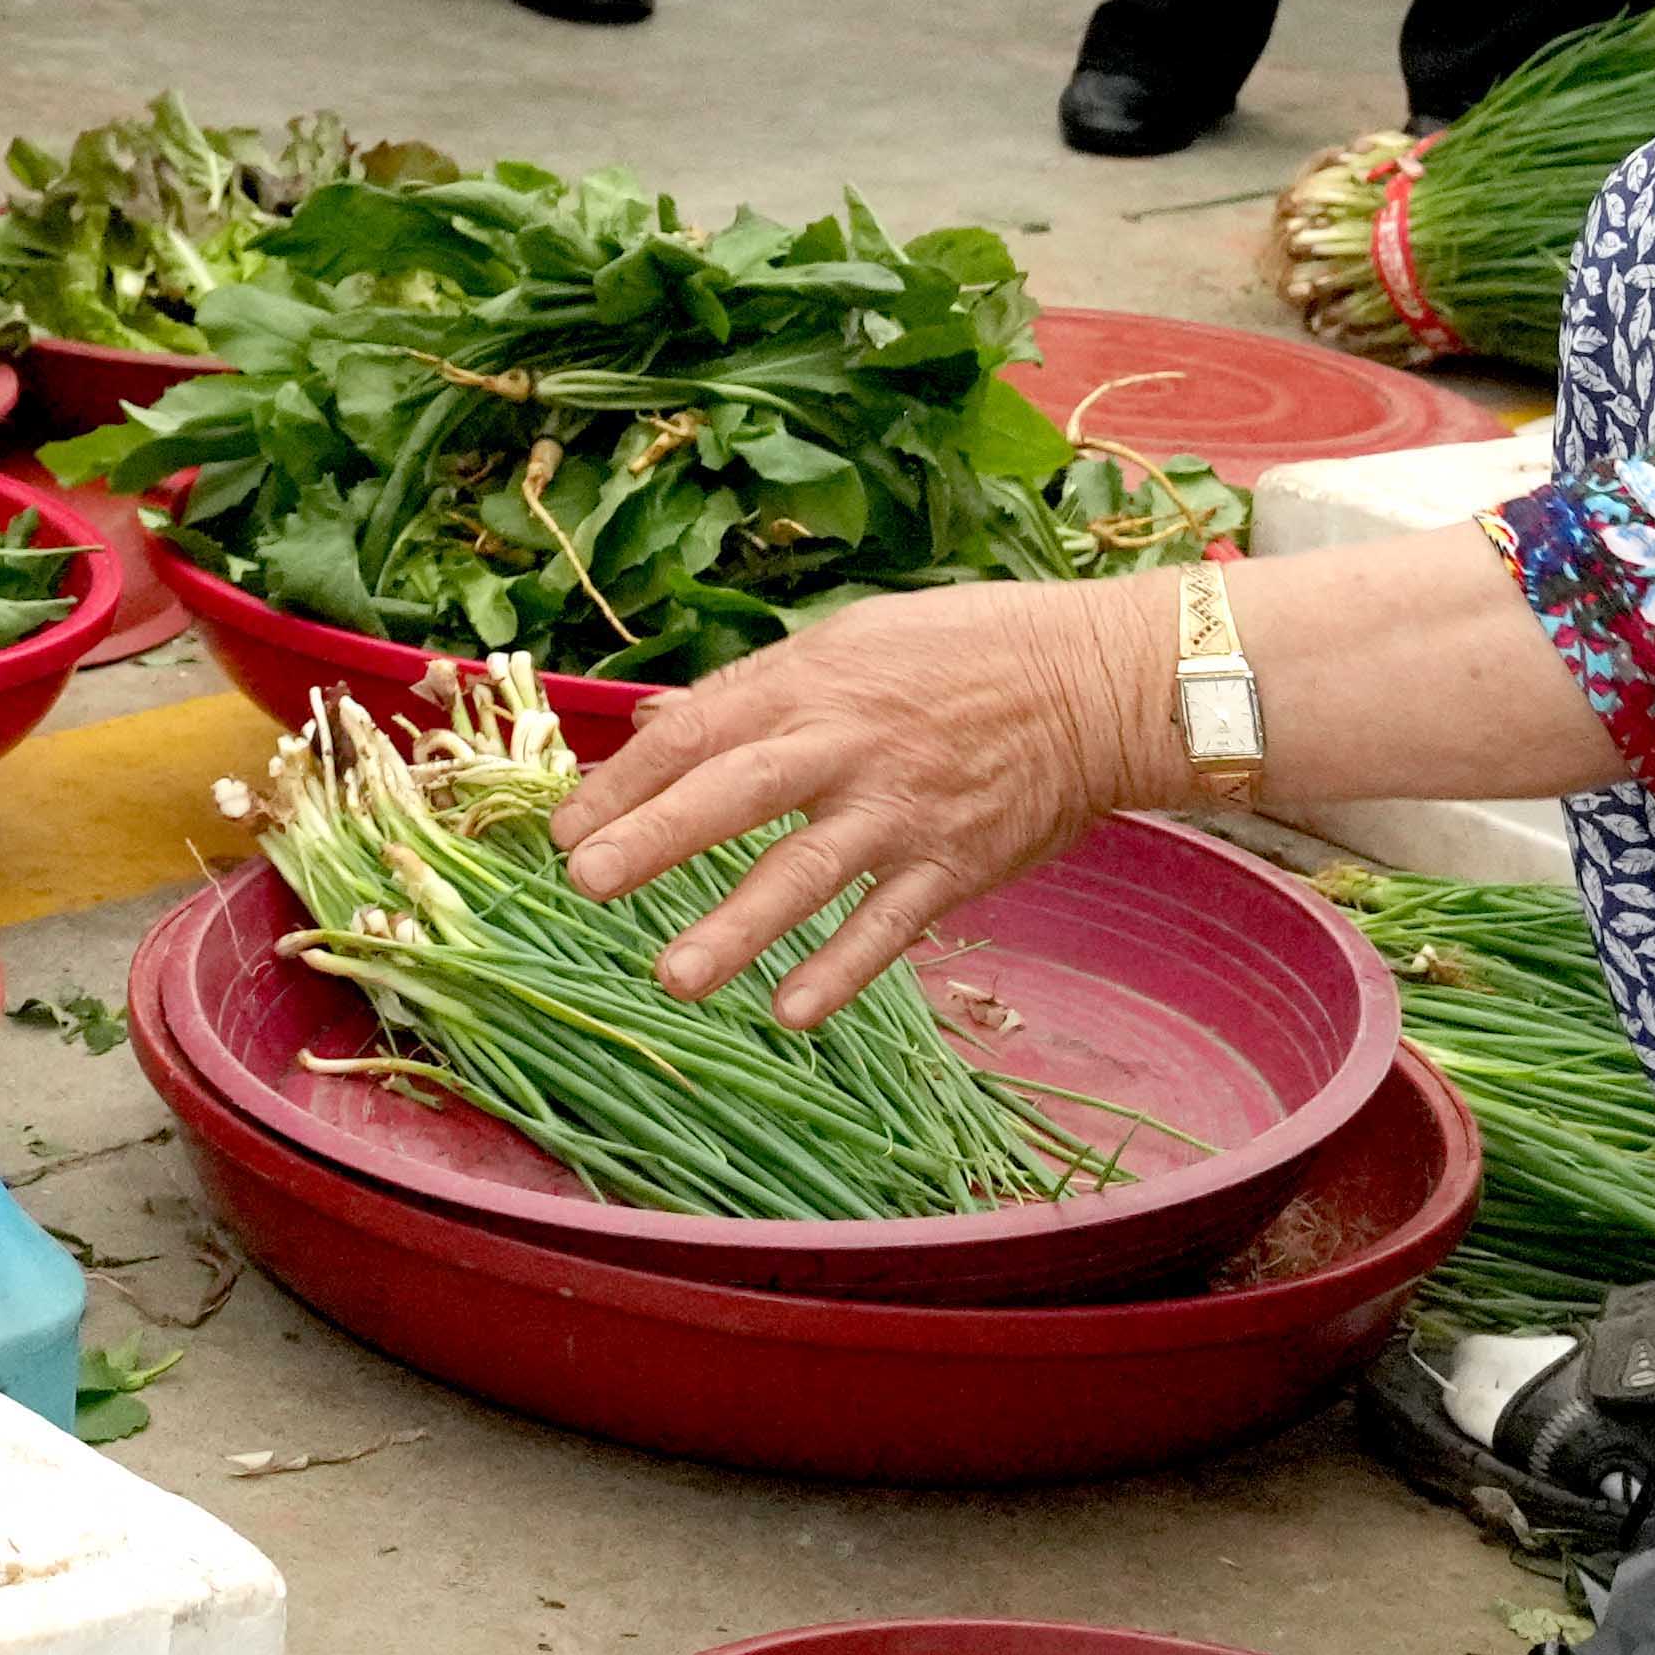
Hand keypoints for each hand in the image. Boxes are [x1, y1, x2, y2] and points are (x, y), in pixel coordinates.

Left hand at [551, 572, 1172, 1024]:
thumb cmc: (959, 652)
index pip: (695, 732)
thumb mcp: (845, 641)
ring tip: (672, 977)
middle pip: (732, 794)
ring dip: (736, 927)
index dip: (623, 781)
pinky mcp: (954, 865)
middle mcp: (845, 746)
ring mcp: (899, 812)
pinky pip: (887, 925)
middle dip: (653, 839)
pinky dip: (842, 970)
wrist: (1093, 685)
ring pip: (804, 873)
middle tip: (582, 883)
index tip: (561, 826)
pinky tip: (790, 1013)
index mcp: (807, 684)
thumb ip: (748, 690)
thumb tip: (655, 722)